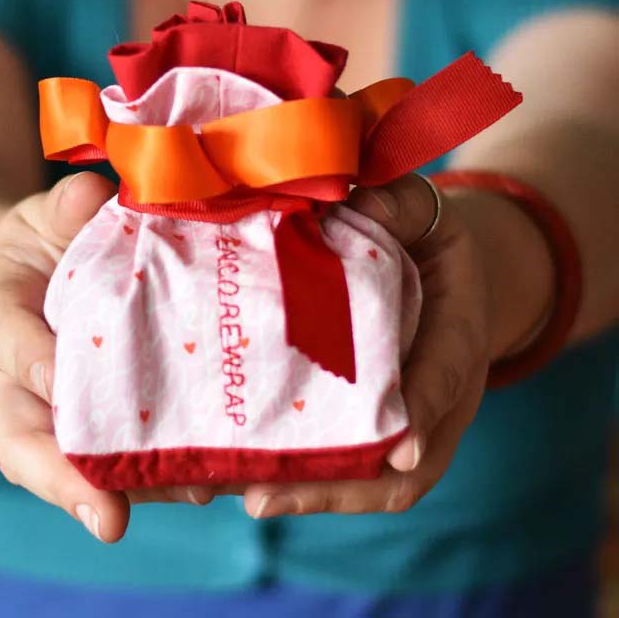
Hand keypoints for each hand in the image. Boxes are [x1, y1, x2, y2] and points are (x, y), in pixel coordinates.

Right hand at [0, 172, 214, 542]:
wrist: (39, 286)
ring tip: (188, 494)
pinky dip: (164, 471)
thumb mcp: (40, 221)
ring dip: (131, 484)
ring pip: (79, 461)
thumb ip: (62, 210)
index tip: (57, 380)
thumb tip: (91, 195)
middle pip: (29, 442)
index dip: (31, 362)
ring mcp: (61, 411)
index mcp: (1, 323)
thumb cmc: (38, 253)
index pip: (8, 343)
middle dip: (69, 476)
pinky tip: (214, 477)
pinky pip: (125, 453)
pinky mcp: (105, 419)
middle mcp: (23, 385)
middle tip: (109, 513)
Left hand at [242, 174, 491, 517]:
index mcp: (459, 330)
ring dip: (309, 494)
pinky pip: (346, 463)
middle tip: (264, 497)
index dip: (426, 406)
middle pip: (404, 462)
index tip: (402, 445)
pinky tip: (241, 475)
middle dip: (339, 485)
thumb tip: (352, 202)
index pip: (448, 371)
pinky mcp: (371, 420)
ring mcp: (405, 415)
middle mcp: (435, 391)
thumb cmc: (422, 237)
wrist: (434, 267)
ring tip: (239, 496)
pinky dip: (300, 478)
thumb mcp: (421, 211)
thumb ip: (397, 205)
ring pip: (371, 477)